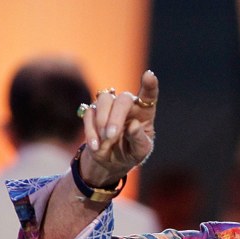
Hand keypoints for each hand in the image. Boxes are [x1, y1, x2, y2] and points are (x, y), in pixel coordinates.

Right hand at [78, 70, 158, 185]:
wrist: (112, 161)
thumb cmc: (131, 152)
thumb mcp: (140, 151)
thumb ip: (139, 139)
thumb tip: (134, 125)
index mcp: (144, 112)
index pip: (149, 95)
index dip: (150, 85)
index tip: (149, 76)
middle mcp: (128, 105)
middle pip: (123, 99)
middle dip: (116, 117)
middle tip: (112, 135)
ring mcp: (109, 106)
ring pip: (104, 100)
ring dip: (103, 120)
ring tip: (106, 140)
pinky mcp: (93, 112)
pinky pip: (89, 114)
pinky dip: (91, 131)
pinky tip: (96, 146)